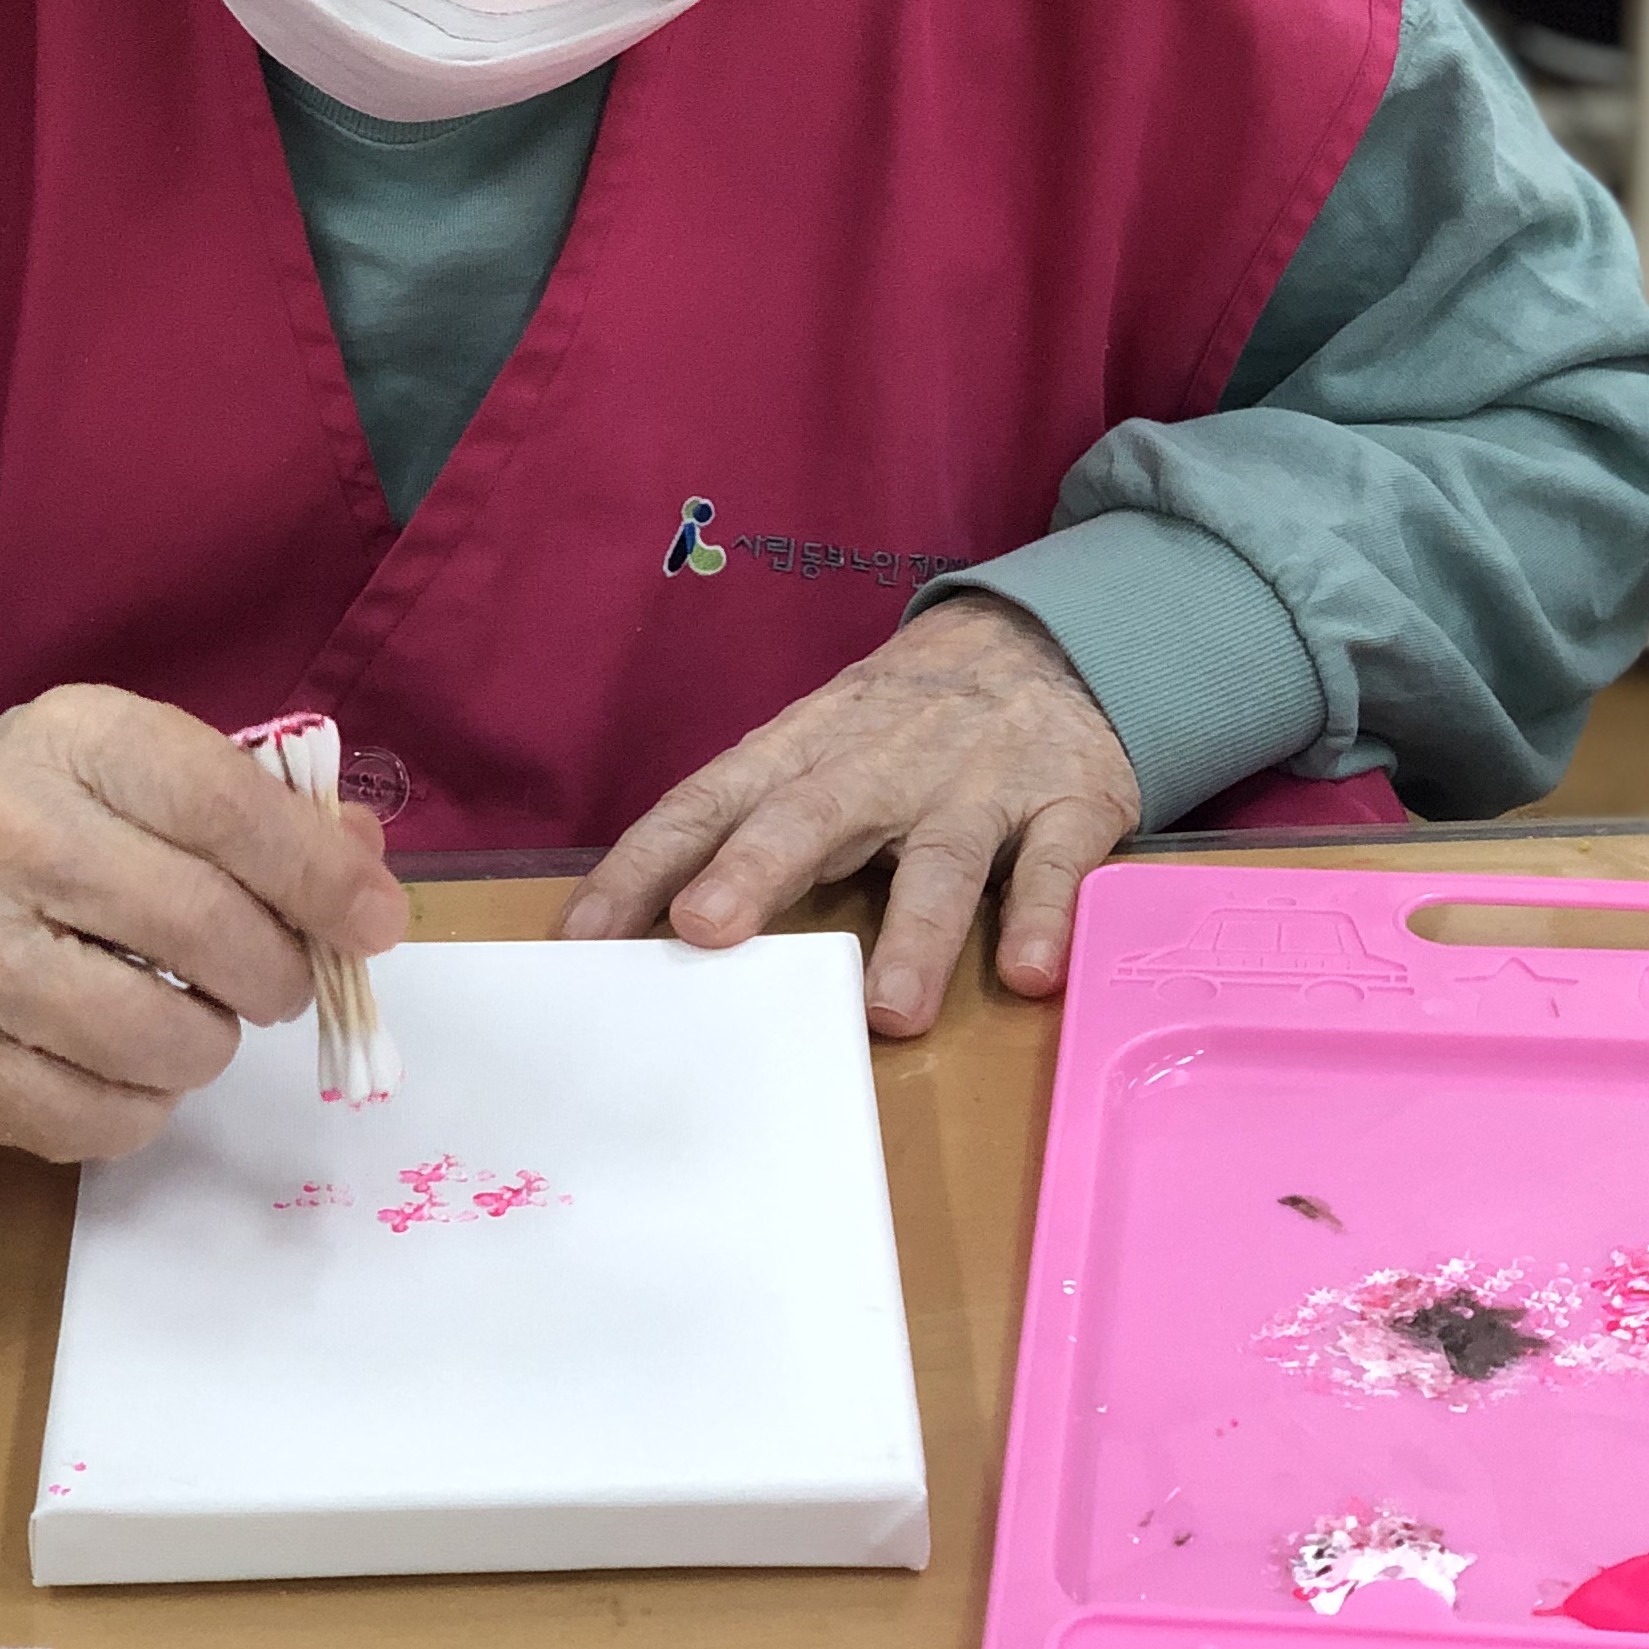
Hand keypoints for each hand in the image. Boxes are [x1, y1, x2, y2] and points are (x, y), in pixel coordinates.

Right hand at [0, 685, 404, 1159]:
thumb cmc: (46, 817)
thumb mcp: (139, 768)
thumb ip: (260, 810)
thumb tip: (366, 882)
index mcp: (69, 743)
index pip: (221, 806)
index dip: (317, 873)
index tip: (375, 922)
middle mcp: (0, 839)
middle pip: (200, 927)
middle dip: (279, 971)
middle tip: (282, 980)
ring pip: (156, 1040)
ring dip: (214, 1042)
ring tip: (200, 1015)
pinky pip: (98, 1121)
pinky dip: (148, 1104)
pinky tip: (132, 1061)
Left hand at [555, 597, 1135, 1036]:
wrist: (1052, 638)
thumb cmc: (906, 721)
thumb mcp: (820, 750)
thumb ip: (755, 825)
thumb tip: (656, 930)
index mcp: (804, 750)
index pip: (707, 802)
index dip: (642, 865)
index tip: (582, 936)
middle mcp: (881, 766)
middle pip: (810, 816)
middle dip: (756, 872)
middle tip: (705, 931)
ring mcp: (977, 786)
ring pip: (940, 858)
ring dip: (914, 933)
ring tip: (891, 1010)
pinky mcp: (1066, 804)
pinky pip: (1053, 863)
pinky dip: (1041, 915)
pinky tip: (1027, 970)